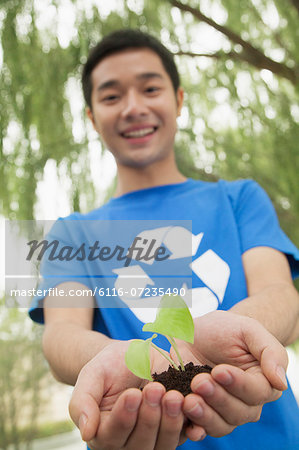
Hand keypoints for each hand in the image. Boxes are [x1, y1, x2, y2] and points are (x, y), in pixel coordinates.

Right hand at [69, 340, 187, 448]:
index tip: (132, 394)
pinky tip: (191, 407)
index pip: (112, 436)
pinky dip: (190, 425)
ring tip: (174, 395)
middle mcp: (128, 444)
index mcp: (104, 434)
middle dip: (149, 418)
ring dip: (170, 422)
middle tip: (155, 389)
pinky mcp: (175, 430)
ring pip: (163, 445)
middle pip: (140, 445)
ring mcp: (153, 440)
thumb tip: (86, 432)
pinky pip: (184, 435)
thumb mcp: (91, 375)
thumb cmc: (108, 366)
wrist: (132, 357)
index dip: (124, 417)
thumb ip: (82, 402)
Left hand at [171, 310, 287, 439]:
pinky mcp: (201, 412)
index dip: (238, 384)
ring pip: (221, 425)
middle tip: (199, 382)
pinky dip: (194, 429)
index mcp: (263, 383)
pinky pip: (201, 430)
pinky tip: (187, 425)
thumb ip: (270, 352)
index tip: (218, 371)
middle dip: (218, 398)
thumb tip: (281, 382)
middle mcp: (246, 403)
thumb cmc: (229, 329)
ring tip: (189, 401)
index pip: (256, 392)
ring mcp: (222, 411)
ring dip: (205, 416)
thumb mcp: (249, 330)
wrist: (199, 332)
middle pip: (238, 413)